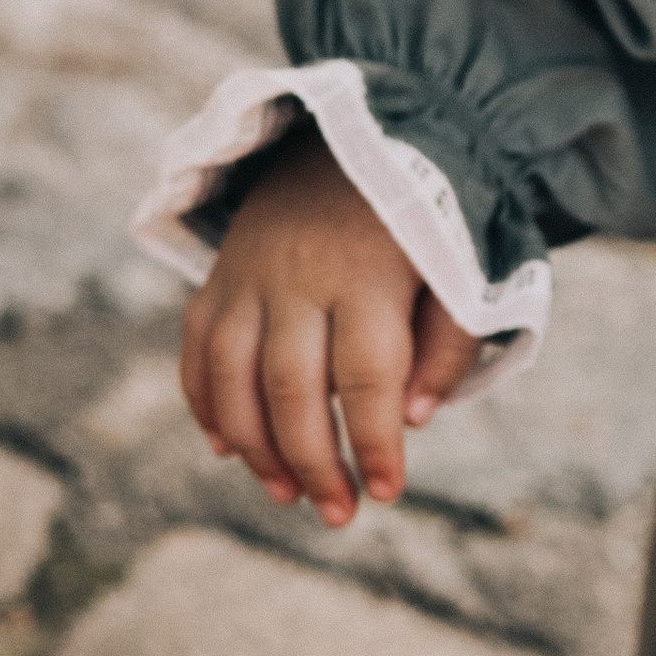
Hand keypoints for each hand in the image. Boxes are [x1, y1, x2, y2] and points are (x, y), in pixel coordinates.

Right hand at [178, 125, 478, 524]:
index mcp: (367, 273)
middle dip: (312, 460)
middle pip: (290, 386)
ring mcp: (248, 276)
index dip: (374, 441)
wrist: (347, 140)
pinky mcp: (218, 278)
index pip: (367, 376)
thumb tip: (415, 420)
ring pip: (233, 377)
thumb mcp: (457, 268)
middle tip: (337, 514)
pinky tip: (231, 450)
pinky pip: (198, 351)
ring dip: (256, 447)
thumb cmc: (416, 222)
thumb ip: (446, 342)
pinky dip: (207, 405)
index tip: (387, 493)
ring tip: (288, 494)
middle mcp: (298, 276)